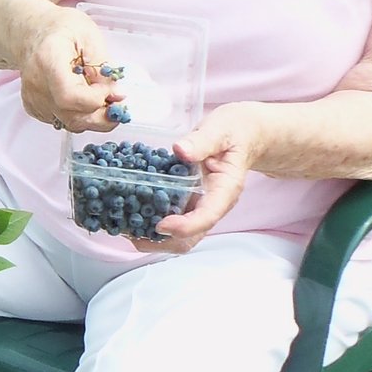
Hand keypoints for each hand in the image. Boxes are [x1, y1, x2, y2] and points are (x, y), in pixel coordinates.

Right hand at [18, 6, 127, 134]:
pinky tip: (82, 97)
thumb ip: (103, 65)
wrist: (32, 32)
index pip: (70, 96)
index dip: (96, 98)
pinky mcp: (34, 108)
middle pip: (72, 117)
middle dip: (102, 116)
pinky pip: (63, 121)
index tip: (110, 88)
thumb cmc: (60, 29)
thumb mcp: (89, 36)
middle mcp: (37, 84)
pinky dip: (79, 115)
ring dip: (93, 116)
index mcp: (48, 60)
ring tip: (101, 96)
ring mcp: (33, 99)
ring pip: (70, 123)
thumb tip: (116, 95)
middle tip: (117, 103)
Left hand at [141, 104, 263, 253]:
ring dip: (154, 237)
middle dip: (162, 242)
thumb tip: (180, 150)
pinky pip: (172, 220)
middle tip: (132, 234)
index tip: (161, 225)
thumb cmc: (235, 131)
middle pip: (191, 238)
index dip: (184, 226)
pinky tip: (131, 213)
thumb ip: (202, 140)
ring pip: (179, 236)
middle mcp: (213, 204)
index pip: (207, 217)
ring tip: (126, 228)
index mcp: (225, 190)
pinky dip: (152, 221)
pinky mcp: (190, 202)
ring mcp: (201, 206)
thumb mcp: (220, 129)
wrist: (245, 135)